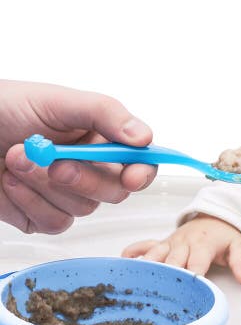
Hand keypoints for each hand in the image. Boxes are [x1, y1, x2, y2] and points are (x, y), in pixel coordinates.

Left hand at [0, 80, 156, 233]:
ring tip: (16, 158)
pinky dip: (30, 202)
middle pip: (115, 191)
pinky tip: (12, 180)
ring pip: (82, 209)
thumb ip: (106, 114)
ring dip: (45, 185)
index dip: (141, 172)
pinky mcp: (42, 215)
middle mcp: (90, 168)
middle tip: (56, 162)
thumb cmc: (7, 107)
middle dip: (84, 178)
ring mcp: (67, 195)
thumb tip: (143, 138)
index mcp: (103, 140)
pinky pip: (54, 222)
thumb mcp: (60, 101)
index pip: (140, 163)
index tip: (131, 176)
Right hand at [122, 214, 240, 283]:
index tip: (187, 292)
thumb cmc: (226, 234)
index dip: (192, 277)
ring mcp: (170, 243)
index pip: (196, 264)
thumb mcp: (239, 246)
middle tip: (159, 296)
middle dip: (166, 277)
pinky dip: (132, 253)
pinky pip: (142, 245)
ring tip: (136, 283)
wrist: (216, 215)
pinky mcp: (161, 242)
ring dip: (146, 268)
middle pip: (171, 262)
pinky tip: (122, 263)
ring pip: (154, 255)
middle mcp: (183, 243)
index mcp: (203, 244)